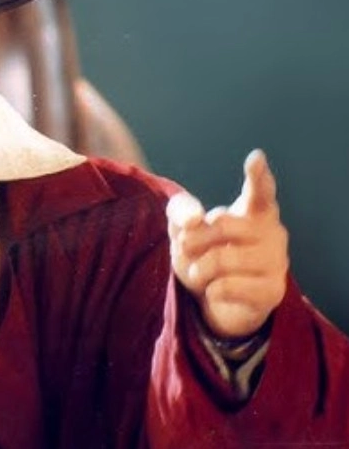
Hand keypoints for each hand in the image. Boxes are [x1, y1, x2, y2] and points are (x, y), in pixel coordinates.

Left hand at [167, 150, 288, 338]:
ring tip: (201, 274)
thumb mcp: (183, 229)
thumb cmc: (204, 254)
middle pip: (221, 225)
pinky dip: (210, 291)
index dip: (258, 176)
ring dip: (198, 270)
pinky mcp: (272, 291)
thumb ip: (181, 211)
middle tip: (186, 249)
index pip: (259, 191)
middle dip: (193, 239)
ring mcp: (277, 261)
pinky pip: (226, 287)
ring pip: (222, 260)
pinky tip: (217, 292)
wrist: (216, 300)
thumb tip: (195, 218)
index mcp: (253, 210)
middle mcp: (273, 232)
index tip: (256, 158)